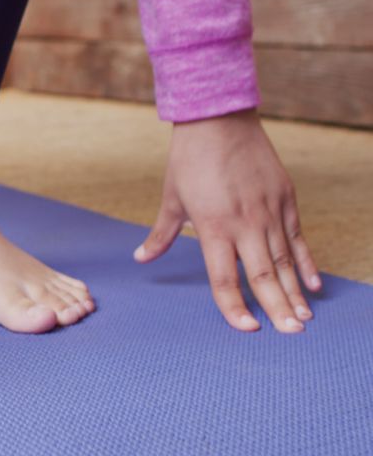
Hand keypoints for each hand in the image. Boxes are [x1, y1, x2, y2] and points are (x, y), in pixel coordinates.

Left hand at [135, 110, 320, 332]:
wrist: (218, 119)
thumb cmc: (189, 160)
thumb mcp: (171, 199)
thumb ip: (161, 234)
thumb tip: (140, 258)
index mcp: (212, 226)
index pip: (224, 277)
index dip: (234, 306)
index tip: (247, 329)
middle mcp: (244, 223)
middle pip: (261, 275)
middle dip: (276, 308)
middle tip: (290, 335)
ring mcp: (268, 211)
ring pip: (284, 261)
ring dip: (294, 292)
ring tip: (303, 319)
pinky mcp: (285, 198)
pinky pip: (297, 238)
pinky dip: (305, 263)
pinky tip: (314, 285)